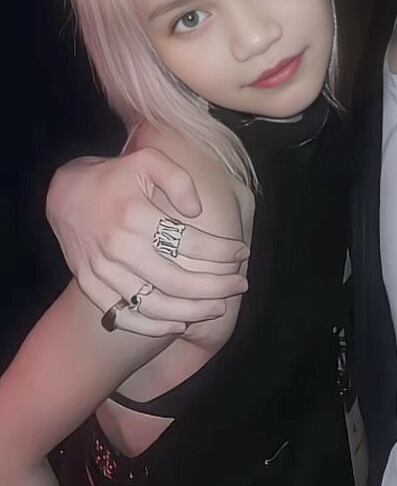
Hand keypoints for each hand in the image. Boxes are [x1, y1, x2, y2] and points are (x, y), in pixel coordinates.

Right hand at [46, 150, 249, 335]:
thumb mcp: (148, 160)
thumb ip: (178, 179)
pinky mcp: (91, 285)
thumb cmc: (115, 176)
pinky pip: (123, 316)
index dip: (221, 251)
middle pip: (176, 280)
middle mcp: (118, 247)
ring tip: (218, 308)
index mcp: (135, 215)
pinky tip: (179, 323)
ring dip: (191, 312)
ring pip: (153, 304)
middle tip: (240, 285)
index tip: (242, 252)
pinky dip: (153, 326)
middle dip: (215, 287)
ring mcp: (102, 270)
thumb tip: (197, 211)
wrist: (65, 194)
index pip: (189, 242)